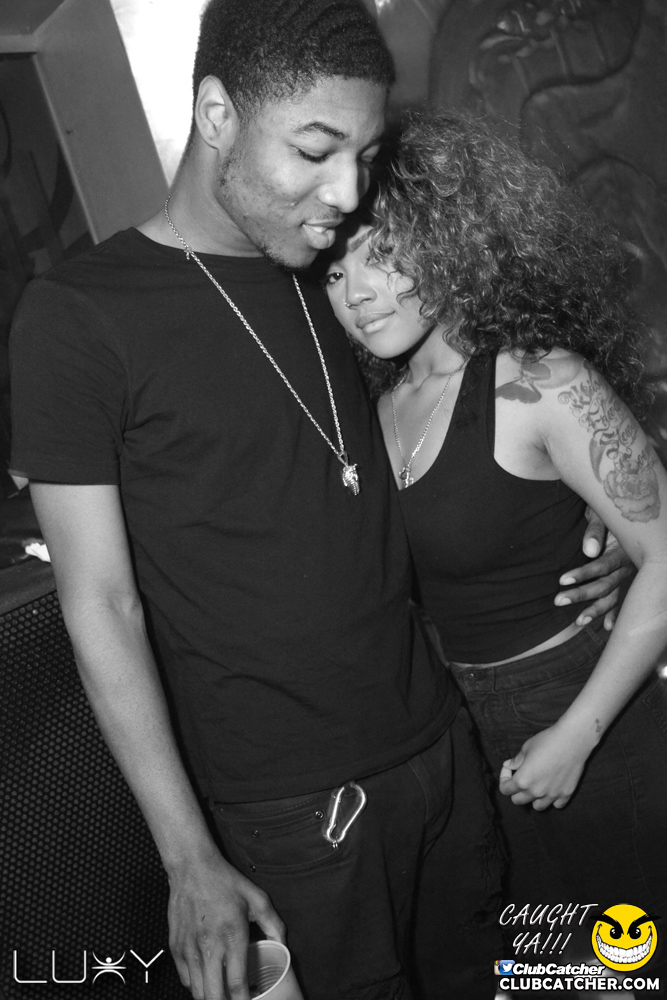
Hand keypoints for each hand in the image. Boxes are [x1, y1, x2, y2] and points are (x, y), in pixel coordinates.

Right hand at [168, 849, 284, 999]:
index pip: (237, 984)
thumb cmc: (224, 882)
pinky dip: (196, 986)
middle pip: (213, 996)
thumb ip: (273, 923)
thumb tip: (283, 944)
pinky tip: (207, 978)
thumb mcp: (256, 898)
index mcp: (232, 936)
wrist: (192, 868)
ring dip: (211, 996)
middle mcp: (209, 947)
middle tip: (236, 999)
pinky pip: (186, 980)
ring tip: (222, 991)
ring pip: (198, 992)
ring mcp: (189, 950)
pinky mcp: (176, 948)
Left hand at [498, 725, 591, 809]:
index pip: (504, 790)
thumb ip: (516, 761)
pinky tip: (552, 787)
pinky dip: (553, 799)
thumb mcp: (526, 748)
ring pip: (537, 807)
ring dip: (534, 798)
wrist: (572, 740)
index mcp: (522, 780)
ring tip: (537, 784)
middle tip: (521, 777)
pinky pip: (556, 805)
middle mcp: (536, 792)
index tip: (509, 769)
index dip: (504, 778)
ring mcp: (552, 795)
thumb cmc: (547, 741)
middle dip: (516, 790)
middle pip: (517, 800)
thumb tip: (508, 766)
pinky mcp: (566, 794)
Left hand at [555, 508, 633, 629]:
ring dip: (596, 610)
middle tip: (557, 600)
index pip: (602, 566)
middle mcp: (629, 566)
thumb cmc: (609, 514)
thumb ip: (595, 531)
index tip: (561, 580)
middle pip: (605, 585)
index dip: (583, 574)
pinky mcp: (628, 582)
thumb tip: (589, 551)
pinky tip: (608, 627)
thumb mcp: (602, 515)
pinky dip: (616, 614)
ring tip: (579, 621)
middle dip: (581, 595)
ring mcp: (630, 577)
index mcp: (623, 550)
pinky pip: (624, 601)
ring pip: (614, 597)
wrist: (626, 516)